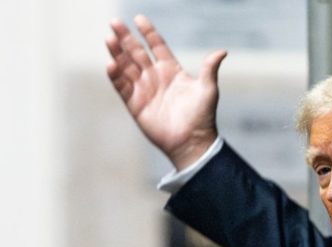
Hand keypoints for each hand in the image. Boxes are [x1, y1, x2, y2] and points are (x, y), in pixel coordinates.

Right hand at [106, 15, 226, 169]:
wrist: (192, 142)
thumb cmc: (202, 117)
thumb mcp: (208, 90)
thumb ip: (209, 69)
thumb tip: (222, 51)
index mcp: (172, 71)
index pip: (157, 46)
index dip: (148, 33)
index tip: (139, 19)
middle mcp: (155, 77)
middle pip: (137, 53)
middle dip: (126, 38)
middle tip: (115, 22)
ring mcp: (144, 89)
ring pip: (126, 66)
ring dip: (117, 53)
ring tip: (109, 38)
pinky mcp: (135, 104)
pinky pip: (122, 86)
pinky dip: (115, 76)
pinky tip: (111, 63)